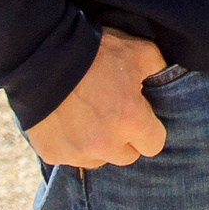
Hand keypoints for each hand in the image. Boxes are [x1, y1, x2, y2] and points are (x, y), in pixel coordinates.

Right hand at [24, 28, 168, 167]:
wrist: (42, 53)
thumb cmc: (95, 50)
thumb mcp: (139, 50)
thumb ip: (159, 70)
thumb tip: (166, 79)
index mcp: (132, 120)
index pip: (154, 144)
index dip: (148, 129)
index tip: (139, 115)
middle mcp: (106, 144)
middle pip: (127, 156)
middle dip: (124, 138)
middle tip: (111, 112)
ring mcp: (77, 152)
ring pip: (99, 159)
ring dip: (98, 144)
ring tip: (87, 114)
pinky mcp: (53, 154)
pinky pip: (70, 157)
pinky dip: (71, 143)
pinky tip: (67, 119)